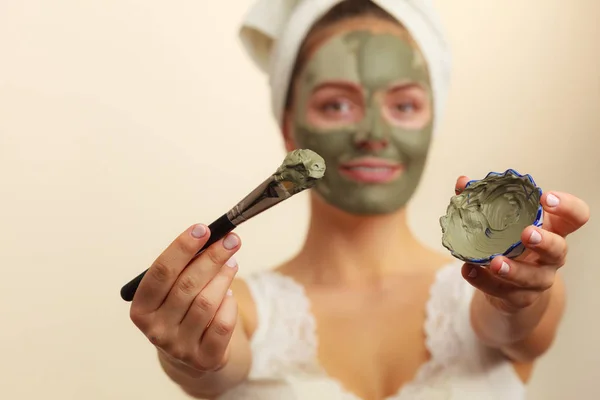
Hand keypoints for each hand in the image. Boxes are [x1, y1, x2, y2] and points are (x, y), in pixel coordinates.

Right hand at [129, 223, 240, 375]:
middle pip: (187, 285)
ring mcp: (179, 347)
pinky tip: (228, 295)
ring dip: (223, 277)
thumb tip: (213, 239)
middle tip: (231, 240)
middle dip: (212, 257)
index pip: (161, 272)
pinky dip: (229, 304)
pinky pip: (223, 324)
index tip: (202, 228)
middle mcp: (156, 330)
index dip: (182, 248)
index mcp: (141, 309)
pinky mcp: (204, 358)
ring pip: (206, 303)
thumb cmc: (181, 311)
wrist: (190, 355)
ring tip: (231, 262)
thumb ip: (185, 268)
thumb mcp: (172, 292)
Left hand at [455, 176, 589, 312]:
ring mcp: (539, 279)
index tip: (546, 197)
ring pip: (533, 277)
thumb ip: (483, 201)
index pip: (575, 216)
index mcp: (553, 230)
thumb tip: (462, 182)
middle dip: (544, 241)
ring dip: (514, 270)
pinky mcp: (520, 298)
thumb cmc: (509, 243)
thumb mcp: (502, 221)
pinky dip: (484, 281)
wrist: (508, 286)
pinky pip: (504, 292)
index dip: (566, 207)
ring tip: (495, 262)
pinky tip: (469, 271)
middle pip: (559, 248)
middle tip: (526, 233)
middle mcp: (552, 256)